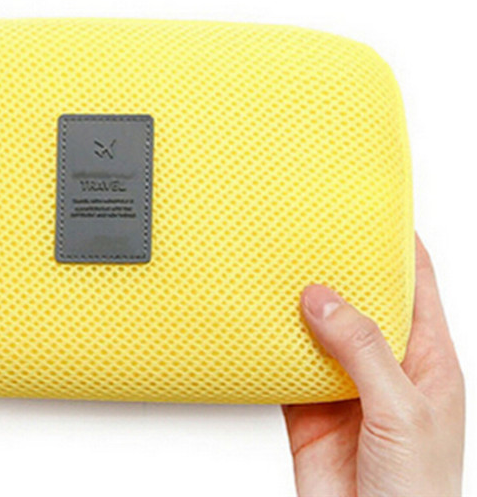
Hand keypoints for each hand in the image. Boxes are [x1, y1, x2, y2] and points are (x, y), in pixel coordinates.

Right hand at [283, 235, 464, 496]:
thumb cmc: (419, 494)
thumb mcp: (403, 411)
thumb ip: (363, 351)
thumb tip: (323, 297)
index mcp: (425, 360)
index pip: (415, 287)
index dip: (398, 247)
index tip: (372, 213)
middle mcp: (383, 365)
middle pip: (358, 301)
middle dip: (337, 268)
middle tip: (309, 234)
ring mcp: (344, 384)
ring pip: (316, 327)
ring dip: (296, 303)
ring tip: (275, 268)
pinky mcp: (307, 405)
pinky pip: (284, 362)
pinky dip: (268, 342)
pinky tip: (257, 321)